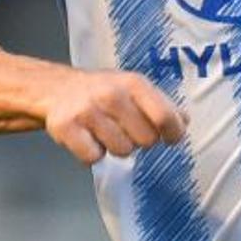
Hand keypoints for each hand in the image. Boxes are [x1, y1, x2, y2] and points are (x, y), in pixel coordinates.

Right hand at [39, 68, 185, 163]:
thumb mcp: (134, 88)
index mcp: (133, 83)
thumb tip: (184, 122)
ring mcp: (87, 112)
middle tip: (126, 130)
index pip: (165, 117)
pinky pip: (93, 157)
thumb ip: (161, 105)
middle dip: (139, 140)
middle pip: (146, 140)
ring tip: (105, 133)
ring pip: (121, 151)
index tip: (170, 138)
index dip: (173, 133)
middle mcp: (111, 95)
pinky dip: (92, 154)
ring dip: (115, 147)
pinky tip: (88, 140)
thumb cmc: (101, 91)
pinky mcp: (66, 128)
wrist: (57, 88)